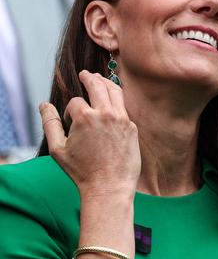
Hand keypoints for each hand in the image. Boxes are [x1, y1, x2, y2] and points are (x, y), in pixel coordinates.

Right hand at [39, 71, 140, 198]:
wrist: (109, 185)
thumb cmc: (81, 170)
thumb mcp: (58, 148)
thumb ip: (49, 123)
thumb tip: (43, 104)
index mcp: (85, 117)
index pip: (75, 102)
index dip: (70, 112)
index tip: (70, 124)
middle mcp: (105, 114)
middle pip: (98, 85)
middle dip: (90, 78)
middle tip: (86, 73)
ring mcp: (122, 119)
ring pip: (115, 91)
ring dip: (107, 82)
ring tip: (100, 78)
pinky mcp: (132, 127)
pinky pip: (124, 106)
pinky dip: (118, 98)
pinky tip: (114, 97)